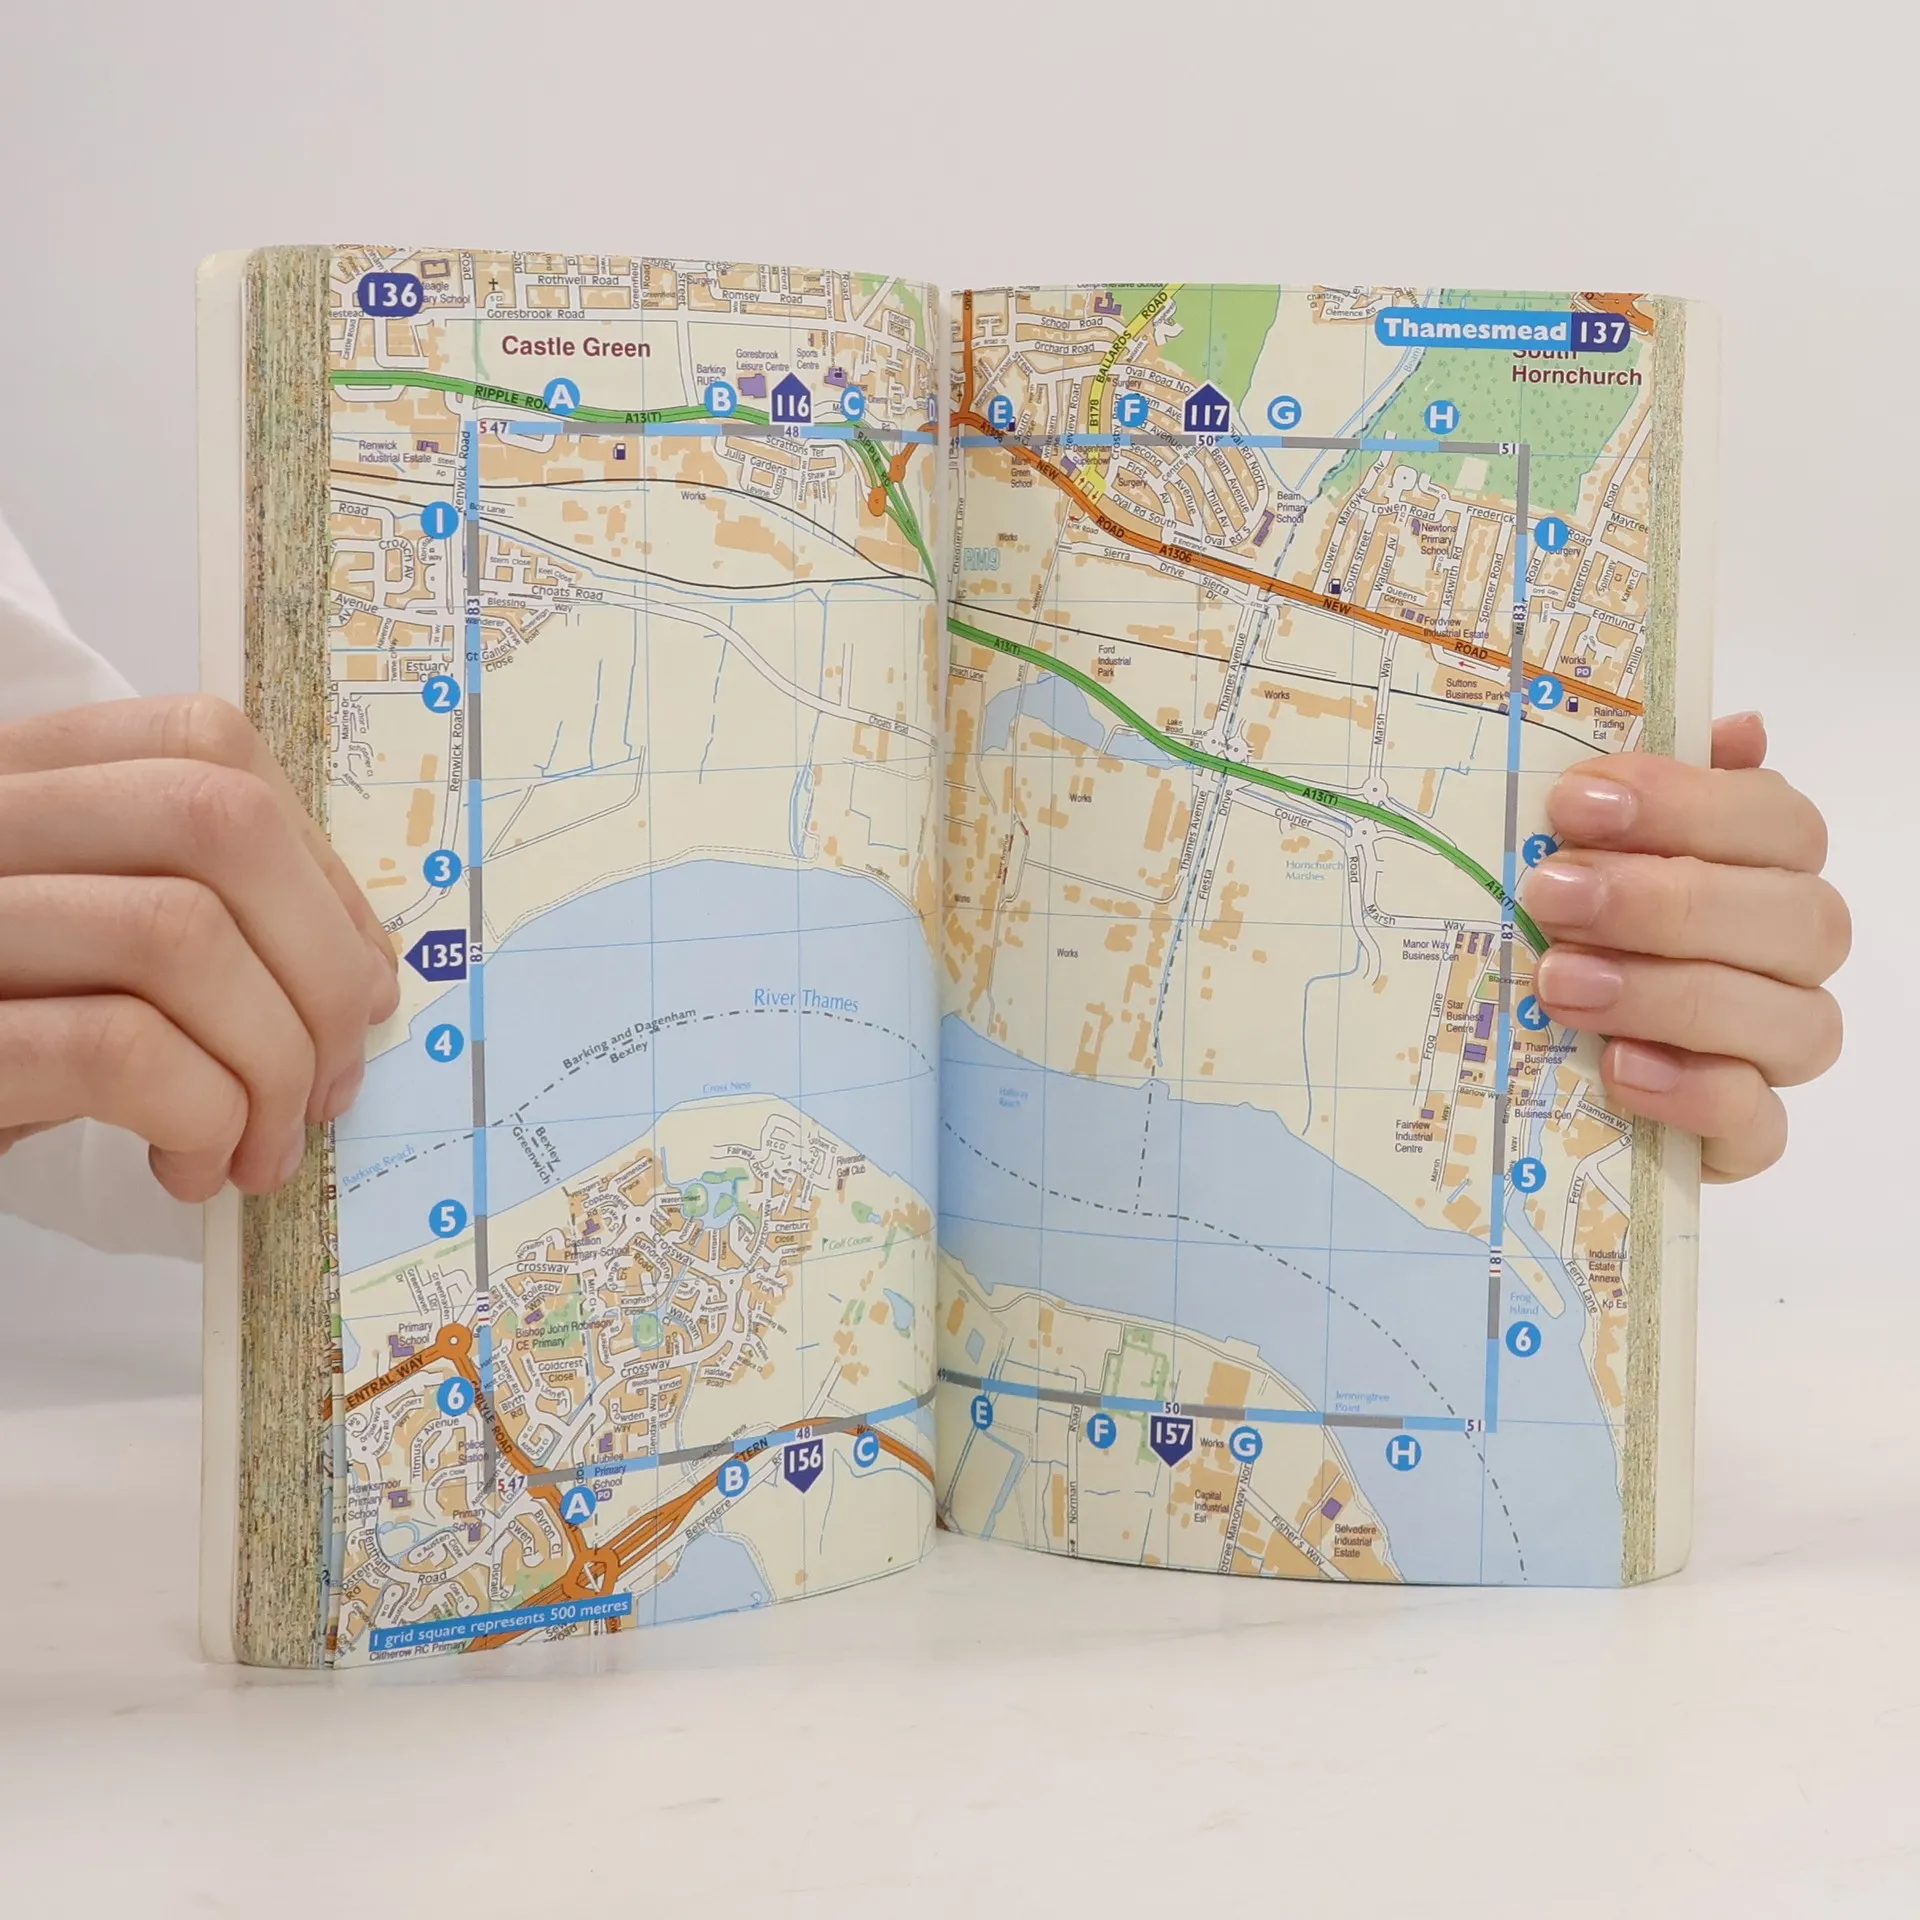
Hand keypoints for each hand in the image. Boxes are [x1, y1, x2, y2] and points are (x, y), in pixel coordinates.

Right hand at [0, 696, 400, 1202]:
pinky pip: (116, 1049)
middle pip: (216, 822)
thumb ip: (199, 920)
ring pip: (179, 934)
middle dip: (320, 967)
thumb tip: (365, 974)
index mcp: (16, 780)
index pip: (207, 746)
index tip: (355, 983)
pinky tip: (191, 1163)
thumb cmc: (3, 1045)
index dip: (318, 868)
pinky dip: (200, 1114)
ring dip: (266, 1064)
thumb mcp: (91, 955)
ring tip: (255, 1148)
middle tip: (325, 1083)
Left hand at [1521, 712, 1847, 1182]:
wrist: (1525, 1062)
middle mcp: (1786, 956)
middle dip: (1667, 902)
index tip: (1576, 802)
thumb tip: (1737, 727)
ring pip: (1793, 1021)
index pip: (1778, 822)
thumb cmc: (1561, 928)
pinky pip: (1759, 1123)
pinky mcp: (1742, 1135)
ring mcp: (1773, 1049)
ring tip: (1561, 984)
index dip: (1687, 804)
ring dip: (1670, 995)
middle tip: (1552, 895)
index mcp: (1760, 868)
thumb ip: (1640, 791)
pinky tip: (1619, 1067)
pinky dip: (1693, 1093)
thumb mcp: (1573, 850)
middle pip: (1796, 918)